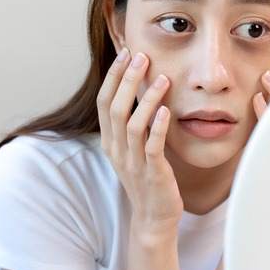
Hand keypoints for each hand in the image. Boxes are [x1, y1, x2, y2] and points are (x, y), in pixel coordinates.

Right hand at [97, 48, 183, 236]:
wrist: (153, 217)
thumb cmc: (146, 176)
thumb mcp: (132, 148)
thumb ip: (131, 122)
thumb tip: (138, 88)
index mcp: (109, 141)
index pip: (104, 101)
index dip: (114, 76)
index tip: (126, 53)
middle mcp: (116, 149)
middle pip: (115, 108)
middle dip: (127, 80)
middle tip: (142, 57)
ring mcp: (133, 162)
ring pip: (133, 125)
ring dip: (146, 99)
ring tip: (163, 78)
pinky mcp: (152, 173)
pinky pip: (152, 147)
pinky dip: (157, 128)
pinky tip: (166, 111)